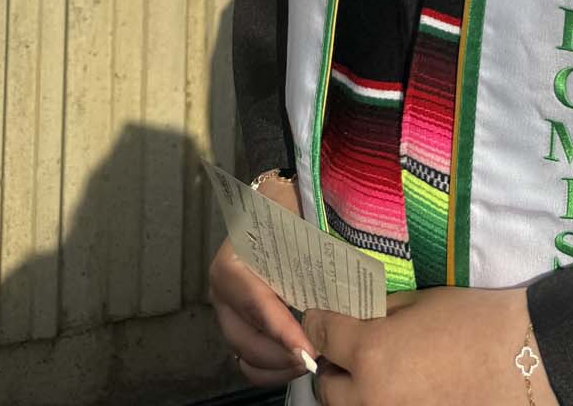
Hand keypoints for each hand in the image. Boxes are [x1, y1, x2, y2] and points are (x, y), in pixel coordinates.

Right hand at [207, 174, 317, 387]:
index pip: (254, 301)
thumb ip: (319, 241)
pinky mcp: (239, 325)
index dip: (280, 329)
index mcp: (234, 259)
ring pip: (244, 354)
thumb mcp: (304, 218)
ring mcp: (228, 309)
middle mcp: (224, 288)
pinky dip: (272, 369)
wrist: (286, 203)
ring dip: (277, 366)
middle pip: (243, 337)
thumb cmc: (297, 211)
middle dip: (281, 355)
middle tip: (317, 359)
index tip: (309, 348)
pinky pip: (248, 359)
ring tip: (312, 362)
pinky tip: (300, 362)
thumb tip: (348, 273)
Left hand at [303, 285, 559, 405]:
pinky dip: (379, 401)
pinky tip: (400, 386)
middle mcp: (369, 396)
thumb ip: (378, 311)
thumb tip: (354, 315)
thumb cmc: (471, 321)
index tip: (324, 316)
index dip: (319, 321)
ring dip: (352, 390)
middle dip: (333, 365)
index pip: (320, 335)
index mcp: (370, 353)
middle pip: (325, 387)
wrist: (518, 362)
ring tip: (375, 371)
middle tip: (349, 348)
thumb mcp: (418, 302)